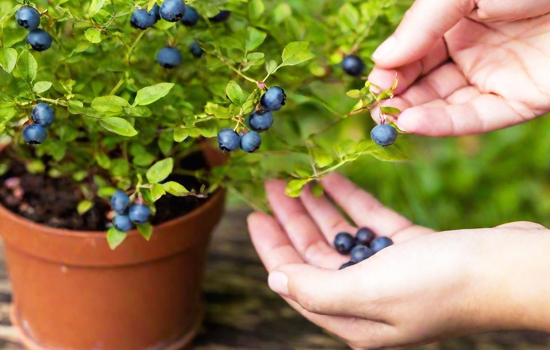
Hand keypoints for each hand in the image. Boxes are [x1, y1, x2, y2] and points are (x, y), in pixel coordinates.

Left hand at [247, 173, 549, 348]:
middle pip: (316, 256)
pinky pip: (371, 223)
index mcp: (352, 319)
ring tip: (297, 179)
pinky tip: (335, 181)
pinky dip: (353, 202)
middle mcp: (368, 300)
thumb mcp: (369, 291)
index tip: (254, 216)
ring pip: (342, 236)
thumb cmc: (440, 284)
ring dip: (319, 208)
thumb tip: (275, 280)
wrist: (509, 270)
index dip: (271, 249)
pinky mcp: (413, 250)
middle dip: (292, 221)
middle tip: (272, 187)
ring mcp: (392, 274)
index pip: (296, 281)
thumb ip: (317, 289)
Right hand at [368, 0, 549, 136]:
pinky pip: (477, 117)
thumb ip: (420, 25)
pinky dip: (444, 124)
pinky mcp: (520, 102)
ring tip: (388, 120)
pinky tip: (414, 122)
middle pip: (424, 81)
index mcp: (455, 19)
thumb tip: (381, 59)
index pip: (411, 51)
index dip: (390, 68)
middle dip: (397, 95)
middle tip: (374, 109)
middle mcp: (472, 50)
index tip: (371, 82)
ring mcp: (495, 77)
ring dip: (414, 114)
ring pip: (446, 104)